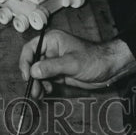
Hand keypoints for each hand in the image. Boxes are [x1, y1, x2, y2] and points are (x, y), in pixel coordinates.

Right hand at [19, 28, 135, 97]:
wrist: (109, 69)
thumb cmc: (94, 59)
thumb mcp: (72, 63)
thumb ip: (52, 67)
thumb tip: (33, 71)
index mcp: (52, 40)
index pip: (30, 48)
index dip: (25, 62)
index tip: (27, 76)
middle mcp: (51, 50)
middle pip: (32, 62)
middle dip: (31, 77)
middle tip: (33, 90)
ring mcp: (55, 62)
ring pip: (38, 73)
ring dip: (37, 84)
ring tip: (39, 94)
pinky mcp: (59, 73)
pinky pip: (46, 80)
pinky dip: (44, 86)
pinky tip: (47, 92)